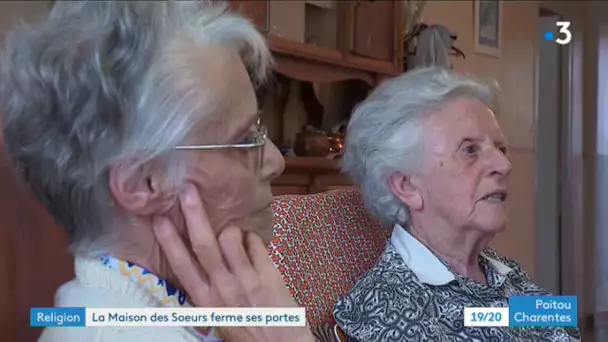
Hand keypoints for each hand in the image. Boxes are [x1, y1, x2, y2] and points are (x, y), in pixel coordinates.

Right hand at [152, 183, 313, 341]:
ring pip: (231, 238)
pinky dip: (251, 238)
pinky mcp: (269, 273)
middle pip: (204, 244)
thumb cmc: (246, 332)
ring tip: (232, 234)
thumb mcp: (217, 319)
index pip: (182, 266)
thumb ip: (206, 293)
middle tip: (187, 189)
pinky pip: (255, 242)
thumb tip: (195, 267)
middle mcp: (224, 287)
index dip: (169, 240)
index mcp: (206, 300)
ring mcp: (247, 279)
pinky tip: (252, 245)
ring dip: (229, 229)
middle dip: (194, 215)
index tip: (158, 219)